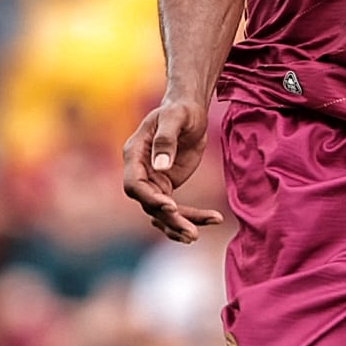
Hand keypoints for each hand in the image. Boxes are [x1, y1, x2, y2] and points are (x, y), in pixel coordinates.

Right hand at [122, 93, 223, 242]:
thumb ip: (166, 140)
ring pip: (161, 213)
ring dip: (179, 225)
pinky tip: (211, 220)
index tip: (172, 206)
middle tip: (192, 233)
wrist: (190, 110)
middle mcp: (141, 171)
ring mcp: (154, 181)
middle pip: (149, 204)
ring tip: (197, 235)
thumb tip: (161, 166)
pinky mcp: (168, 186)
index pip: (134, 185)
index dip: (150, 199)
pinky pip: (174, 209)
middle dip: (170, 220)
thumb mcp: (175, 118)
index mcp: (134, 154)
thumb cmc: (180, 110)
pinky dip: (190, 218)